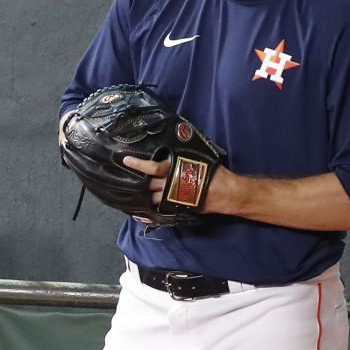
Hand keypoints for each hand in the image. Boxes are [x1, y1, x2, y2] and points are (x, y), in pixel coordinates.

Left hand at [125, 155, 244, 215]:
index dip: (138, 164)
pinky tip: (142, 213)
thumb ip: (184, 151)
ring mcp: (172, 197)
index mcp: (174, 169)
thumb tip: (180, 135)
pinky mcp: (176, 207)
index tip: (125, 160)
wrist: (224, 192)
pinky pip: (159, 210)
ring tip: (133, 194)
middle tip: (126, 179)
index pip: (152, 167)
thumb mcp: (198, 155)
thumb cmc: (212, 171)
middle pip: (148, 184)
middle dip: (138, 182)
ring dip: (143, 197)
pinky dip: (150, 212)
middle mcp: (169, 183)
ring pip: (151, 198)